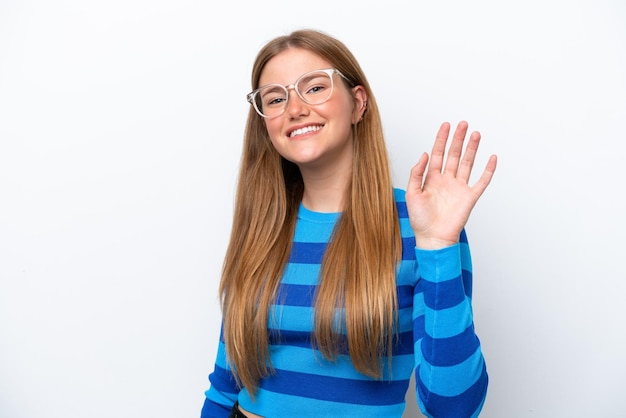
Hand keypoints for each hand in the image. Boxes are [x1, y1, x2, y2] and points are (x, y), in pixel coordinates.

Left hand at [406, 121, 496, 248]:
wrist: (432, 238)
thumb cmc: (420, 219)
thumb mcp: (412, 193)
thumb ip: (416, 173)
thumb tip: (424, 154)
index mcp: (432, 179)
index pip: (438, 154)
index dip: (441, 139)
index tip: (446, 125)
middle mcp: (446, 181)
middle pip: (454, 155)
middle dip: (458, 139)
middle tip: (463, 124)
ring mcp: (459, 188)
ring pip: (468, 163)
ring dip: (472, 149)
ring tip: (475, 134)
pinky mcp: (470, 197)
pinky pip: (482, 181)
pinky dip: (488, 170)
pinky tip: (492, 158)